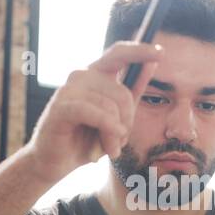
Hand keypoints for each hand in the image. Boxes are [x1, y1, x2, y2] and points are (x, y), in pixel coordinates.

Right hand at [27, 41, 162, 180]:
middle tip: (121, 142)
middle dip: (128, 121)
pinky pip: (96, 113)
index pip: (118, 53)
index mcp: (94, 76)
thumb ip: (132, 91)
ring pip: (110, 106)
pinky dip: (106, 130)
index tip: (161, 52)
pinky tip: (106, 147)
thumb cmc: (83, 141)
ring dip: (116, 134)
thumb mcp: (116, 118)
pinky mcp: (61, 107)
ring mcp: (68, 90)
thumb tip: (152, 63)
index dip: (139, 50)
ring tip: (109, 149)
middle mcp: (80, 77)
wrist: (53, 164)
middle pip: (122, 92)